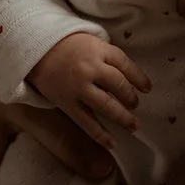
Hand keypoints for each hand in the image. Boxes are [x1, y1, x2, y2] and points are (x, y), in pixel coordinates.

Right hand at [0, 43, 114, 184]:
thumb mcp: (27, 112)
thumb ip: (64, 142)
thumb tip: (104, 170)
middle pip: (33, 175)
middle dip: (63, 169)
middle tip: (97, 162)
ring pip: (30, 154)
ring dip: (55, 146)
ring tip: (87, 142)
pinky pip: (23, 137)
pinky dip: (43, 131)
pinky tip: (64, 120)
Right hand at [29, 33, 151, 149]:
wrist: (37, 49)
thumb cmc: (67, 45)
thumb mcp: (90, 42)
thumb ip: (107, 55)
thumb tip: (127, 75)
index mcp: (98, 49)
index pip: (125, 64)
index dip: (139, 77)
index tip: (147, 88)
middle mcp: (90, 68)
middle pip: (118, 84)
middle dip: (130, 97)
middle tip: (135, 105)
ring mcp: (79, 87)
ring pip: (106, 104)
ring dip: (122, 117)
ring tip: (133, 125)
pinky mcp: (67, 103)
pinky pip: (86, 121)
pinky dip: (100, 134)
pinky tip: (112, 143)